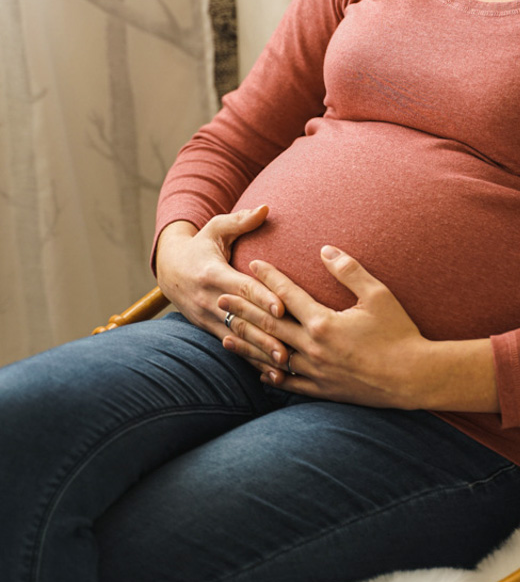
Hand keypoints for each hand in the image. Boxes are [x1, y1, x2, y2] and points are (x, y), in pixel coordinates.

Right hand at [155, 206, 286, 376]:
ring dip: (259, 353)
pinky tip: (268, 374)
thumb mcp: (215, 229)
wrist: (168, 269)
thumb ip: (241, 220)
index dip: (262, 298)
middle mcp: (208, 300)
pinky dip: (249, 361)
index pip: (241, 288)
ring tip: (282, 366)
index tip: (282, 308)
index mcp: (212, 274)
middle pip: (241, 319)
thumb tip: (267, 207)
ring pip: (237, 339)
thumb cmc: (201, 245)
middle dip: (264, 334)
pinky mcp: (209, 330)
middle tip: (288, 349)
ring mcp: (207, 318)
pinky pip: (231, 348)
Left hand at [218, 246, 499, 411]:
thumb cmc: (399, 332)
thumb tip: (325, 249)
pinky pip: (289, 383)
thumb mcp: (378, 294)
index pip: (288, 295)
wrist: (412, 377)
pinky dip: (271, 375)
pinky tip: (258, 371)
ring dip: (247, 344)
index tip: (253, 264)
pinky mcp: (322, 390)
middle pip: (269, 325)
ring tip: (226, 335)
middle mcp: (313, 348)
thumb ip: (349, 270)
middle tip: (221, 299)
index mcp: (324, 322)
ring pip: (272, 356)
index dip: (269, 277)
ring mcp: (315, 371)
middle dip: (244, 311)